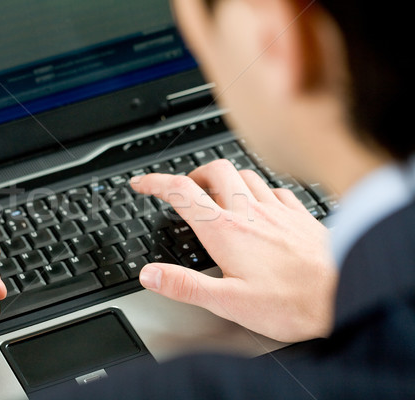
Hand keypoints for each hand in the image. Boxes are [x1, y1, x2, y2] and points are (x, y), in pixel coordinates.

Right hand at [131, 159, 337, 342]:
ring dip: (225, 178)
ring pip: (244, 174)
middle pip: (214, 171)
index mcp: (226, 231)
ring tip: (218, 194)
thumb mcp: (227, 302)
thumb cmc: (291, 303)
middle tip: (185, 190)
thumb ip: (185, 285)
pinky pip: (273, 188)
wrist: (345, 295)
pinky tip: (261, 204)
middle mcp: (249, 212)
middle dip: (193, 174)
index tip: (142, 183)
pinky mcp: (299, 215)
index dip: (155, 182)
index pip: (182, 192)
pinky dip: (258, 189)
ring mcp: (276, 210)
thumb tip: (150, 274)